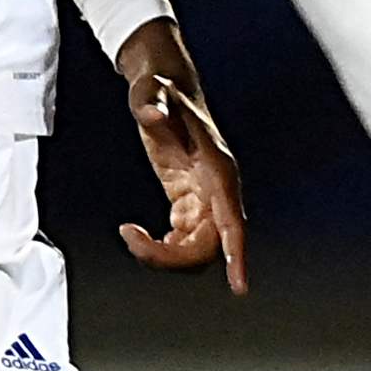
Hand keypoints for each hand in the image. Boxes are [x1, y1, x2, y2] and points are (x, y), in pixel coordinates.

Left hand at [113, 20, 247, 293]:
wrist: (164, 85)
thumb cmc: (162, 88)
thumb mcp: (153, 92)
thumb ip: (151, 102)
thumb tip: (151, 112)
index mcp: (218, 167)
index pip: (232, 219)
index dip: (236, 254)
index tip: (239, 285)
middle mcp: (218, 188)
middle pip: (210, 245)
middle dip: (173, 256)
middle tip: (132, 239)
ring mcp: (206, 197)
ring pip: (197, 248)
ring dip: (165, 254)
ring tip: (131, 236)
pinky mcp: (190, 201)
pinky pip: (184, 240)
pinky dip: (161, 247)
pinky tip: (137, 234)